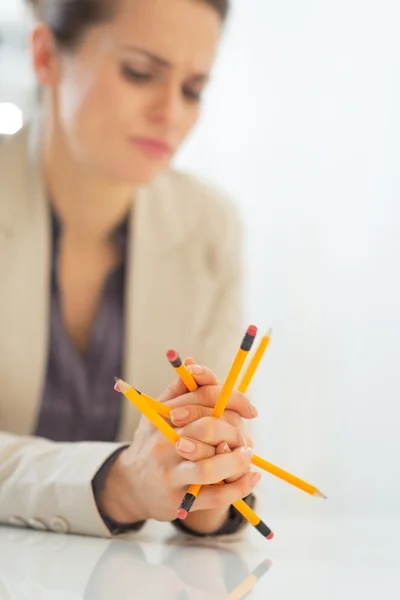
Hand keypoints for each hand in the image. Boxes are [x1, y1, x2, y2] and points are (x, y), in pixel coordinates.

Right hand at [98, 363, 259, 528]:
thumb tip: (192, 362)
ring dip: (237, 461)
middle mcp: (163, 443)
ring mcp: (169, 474)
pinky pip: (215, 496)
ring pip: (210, 467)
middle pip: (208, 429)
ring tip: (248, 456)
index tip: (251, 410)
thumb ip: (179, 389)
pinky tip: (252, 477)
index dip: (233, 399)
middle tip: (244, 439)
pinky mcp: (178, 500)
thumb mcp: (158, 412)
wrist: (130, 485)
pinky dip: (239, 487)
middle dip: (234, 432)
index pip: (202, 397)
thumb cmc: (153, 443)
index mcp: (163, 416)